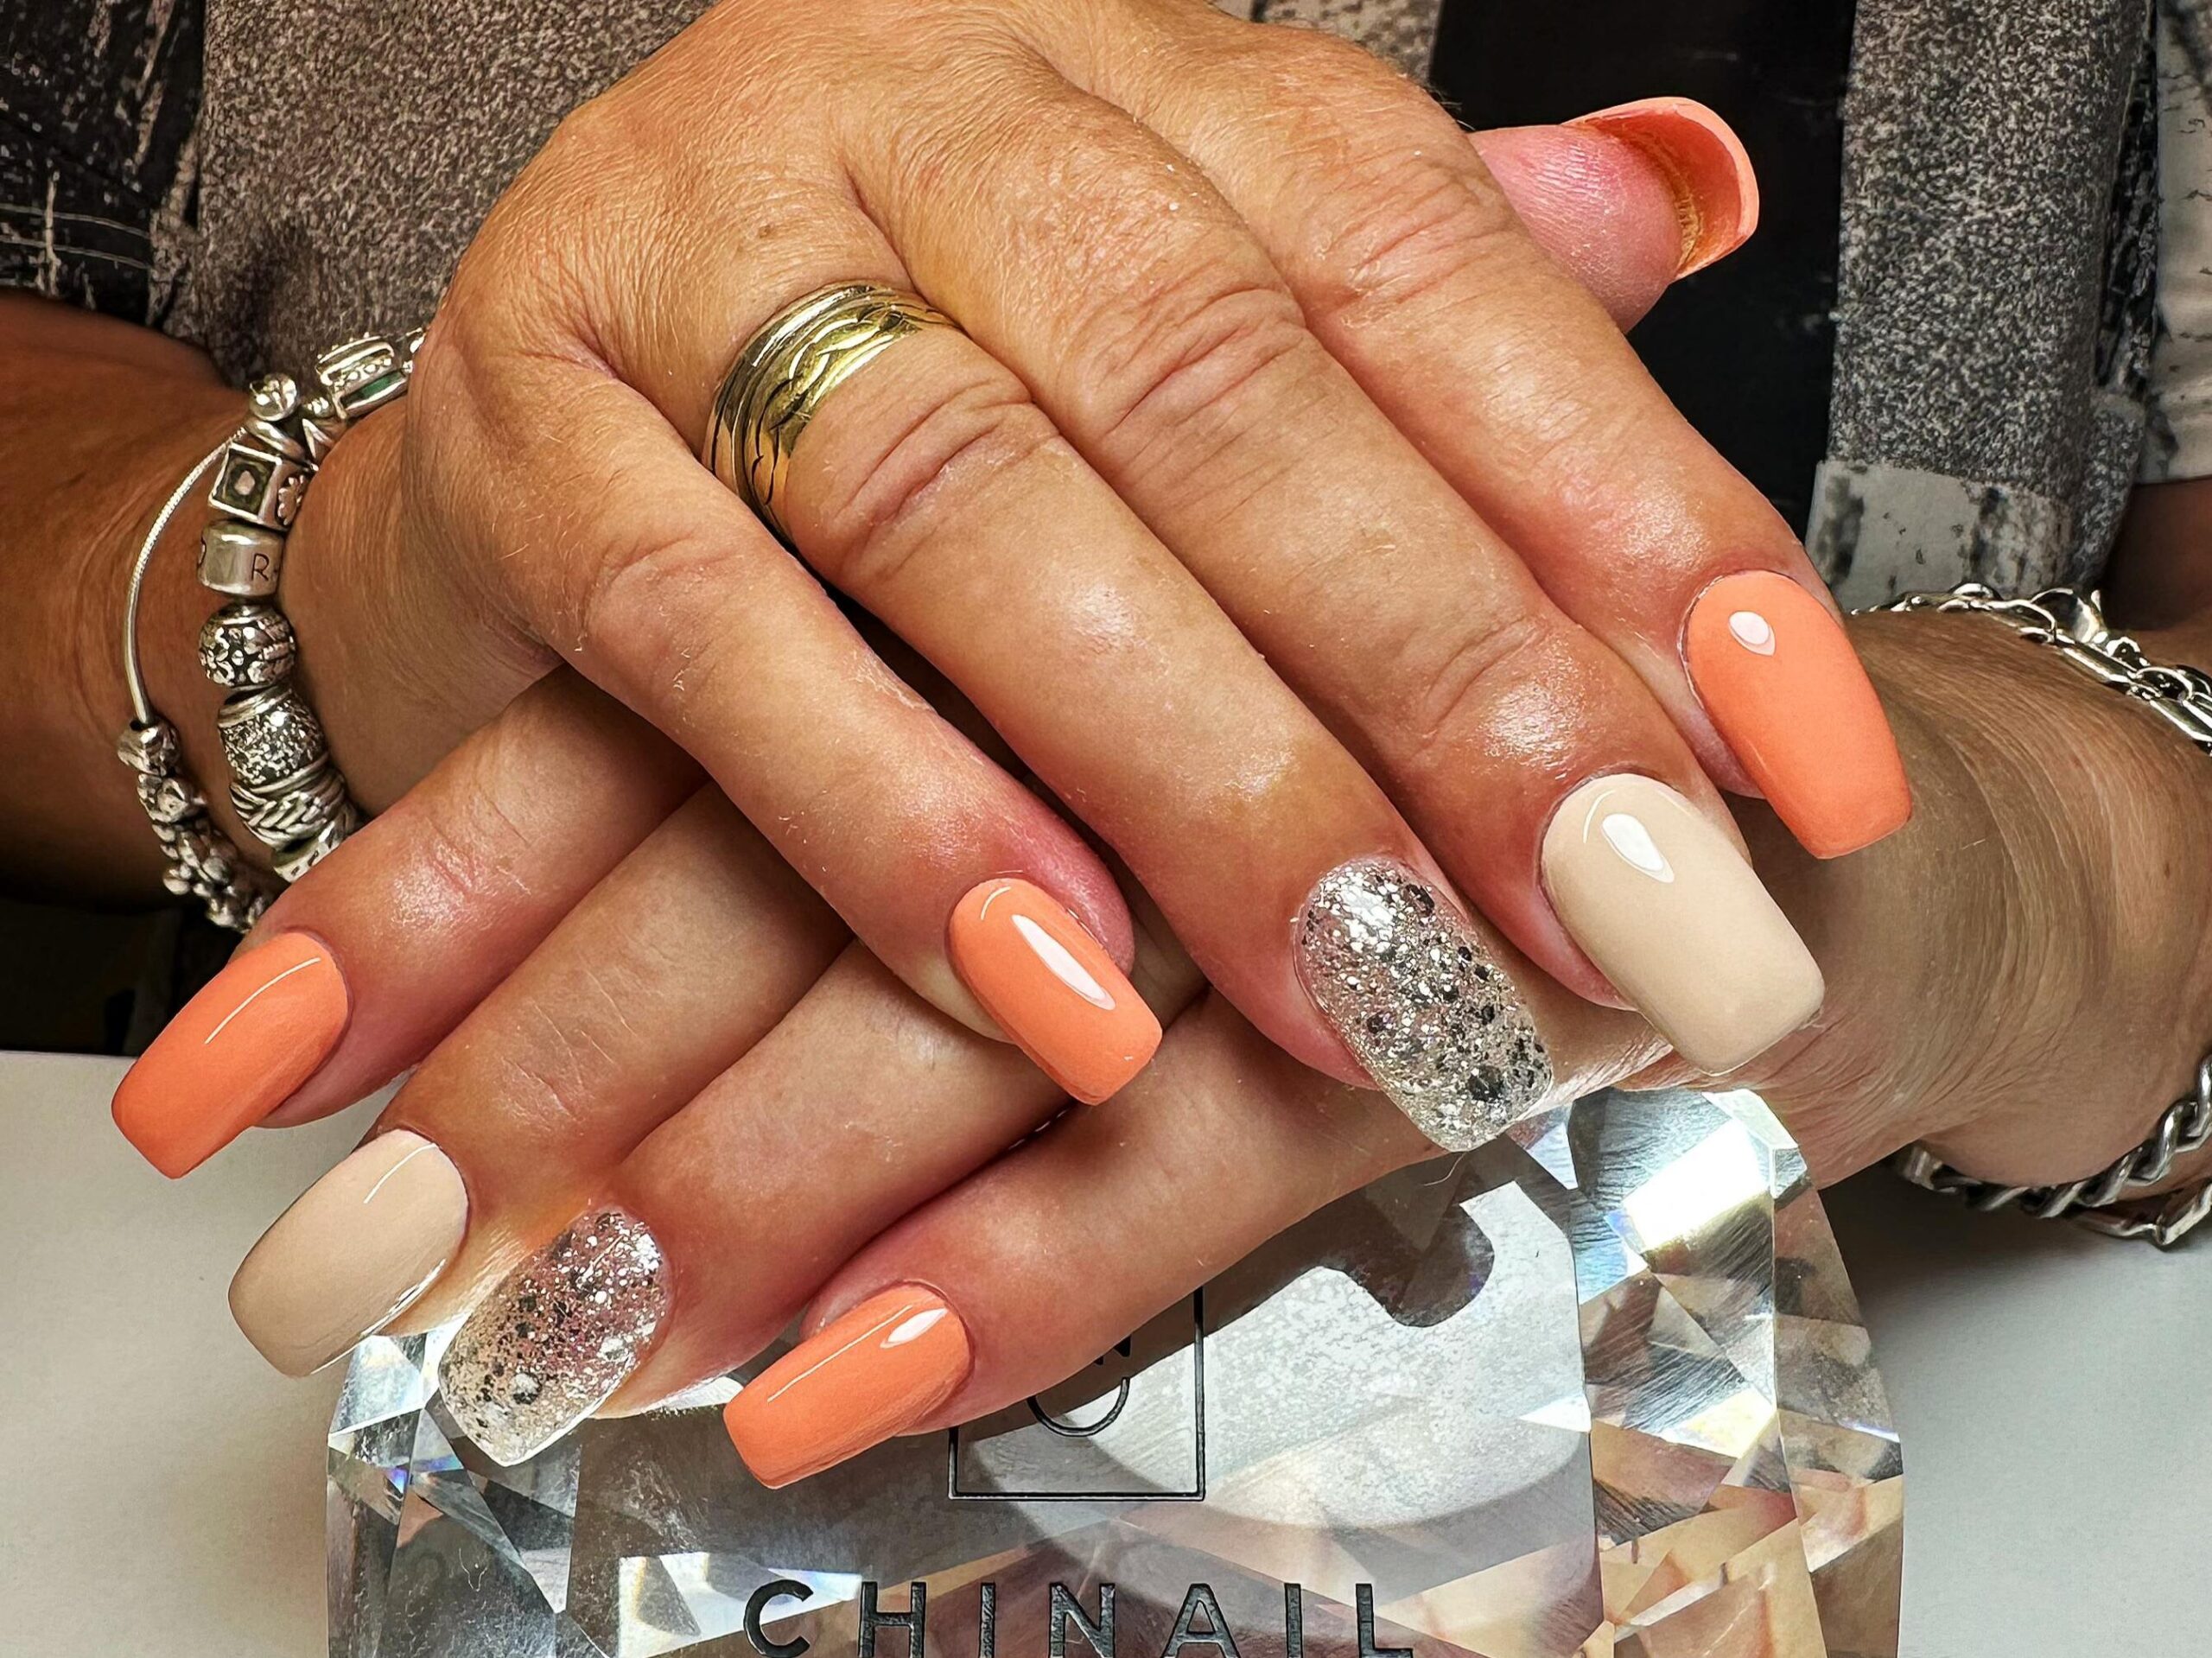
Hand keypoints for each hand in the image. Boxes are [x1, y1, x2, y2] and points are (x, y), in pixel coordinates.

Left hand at [213, 592, 2211, 1480]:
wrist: (1820, 806)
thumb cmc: (1468, 733)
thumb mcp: (1184, 699)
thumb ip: (912, 766)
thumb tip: (603, 964)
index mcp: (1069, 517)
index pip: (684, 711)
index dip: (449, 890)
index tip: (256, 1075)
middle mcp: (1185, 643)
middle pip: (793, 853)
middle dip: (552, 1069)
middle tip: (350, 1258)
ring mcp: (1349, 822)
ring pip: (983, 1004)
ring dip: (740, 1178)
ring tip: (532, 1345)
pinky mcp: (1501, 981)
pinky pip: (1214, 1138)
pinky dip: (1019, 1264)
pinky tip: (829, 1384)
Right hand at [265, 2, 1906, 1122]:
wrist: (556, 411)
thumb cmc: (913, 391)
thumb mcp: (1172, 316)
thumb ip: (1405, 296)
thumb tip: (1686, 207)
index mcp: (1122, 76)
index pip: (1417, 258)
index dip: (1624, 503)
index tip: (1792, 753)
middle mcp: (919, 113)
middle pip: (1220, 388)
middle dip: (1444, 676)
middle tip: (1625, 914)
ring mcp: (693, 251)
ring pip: (979, 504)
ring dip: (1200, 776)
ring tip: (1377, 989)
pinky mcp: (519, 433)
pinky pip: (714, 628)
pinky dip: (892, 817)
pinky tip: (1057, 989)